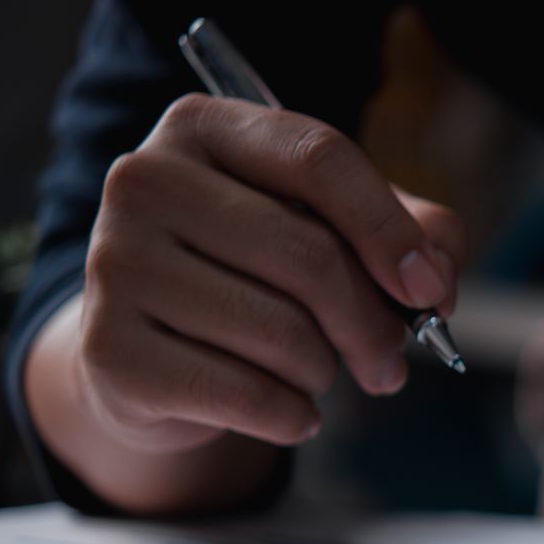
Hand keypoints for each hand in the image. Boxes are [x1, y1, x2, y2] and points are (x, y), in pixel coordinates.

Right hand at [77, 94, 463, 452]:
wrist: (152, 355)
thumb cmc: (256, 278)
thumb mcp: (338, 232)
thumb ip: (413, 234)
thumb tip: (435, 279)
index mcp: (204, 127)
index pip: (318, 157)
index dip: (389, 229)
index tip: (429, 290)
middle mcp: (145, 180)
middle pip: (308, 254)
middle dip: (372, 324)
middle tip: (388, 362)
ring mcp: (116, 263)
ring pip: (281, 332)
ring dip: (324, 371)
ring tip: (312, 372)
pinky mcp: (108, 349)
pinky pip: (244, 394)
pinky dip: (293, 416)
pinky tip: (291, 412)